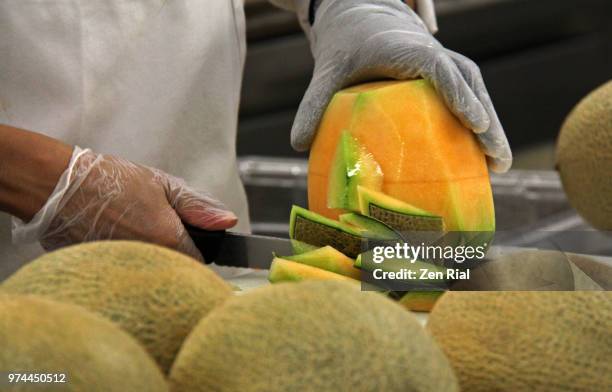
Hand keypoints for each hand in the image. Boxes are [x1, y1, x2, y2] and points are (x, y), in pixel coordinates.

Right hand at [14, 147, 236, 260]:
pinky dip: (125, 264)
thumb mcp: (163, 185)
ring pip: (151, 275)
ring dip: (150, 259)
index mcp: (169, 239)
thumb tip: (228, 221)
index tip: (189, 238)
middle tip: (154, 230)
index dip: (198, 248)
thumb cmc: (109, 181)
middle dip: (174, 254)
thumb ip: (198, 207)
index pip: (199, 261)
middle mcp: (149, 261)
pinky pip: (125, 276)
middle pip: (175, 271)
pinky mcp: (102, 275)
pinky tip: (114, 241)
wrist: (59, 186)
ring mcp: (124, 271)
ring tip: (132, 232)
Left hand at [290, 0, 511, 172]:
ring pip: (476, 92)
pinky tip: (481, 156)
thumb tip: (299, 145)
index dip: (460, 98)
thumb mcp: (328, 71)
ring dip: (491, 127)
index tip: (476, 124)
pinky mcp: (445, 75)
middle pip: (469, 86)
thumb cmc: (346, 45)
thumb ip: (314, 104)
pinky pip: (469, 97)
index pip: (441, 72)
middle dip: (488, 123)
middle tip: (497, 159)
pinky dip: (479, 123)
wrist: (360, 16)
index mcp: (408, 51)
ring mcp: (444, 64)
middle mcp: (434, 55)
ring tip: (499, 165)